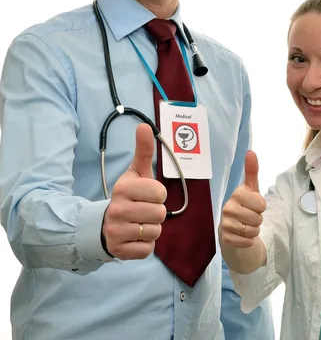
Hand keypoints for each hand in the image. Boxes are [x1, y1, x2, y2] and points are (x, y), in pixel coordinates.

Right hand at [102, 123, 166, 259]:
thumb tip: (144, 125)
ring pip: (155, 232)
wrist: (103, 225)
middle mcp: (117, 209)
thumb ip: (143, 151)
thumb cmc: (128, 196)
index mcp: (123, 188)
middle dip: (156, 213)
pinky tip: (135, 237)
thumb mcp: (135, 173)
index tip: (147, 195)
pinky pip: (147, 249)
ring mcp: (117, 231)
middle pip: (160, 213)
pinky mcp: (120, 251)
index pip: (160, 192)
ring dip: (152, 229)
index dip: (158, 195)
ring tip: (139, 223)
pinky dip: (145, 245)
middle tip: (143, 211)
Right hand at [220, 150, 265, 247]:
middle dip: (258, 219)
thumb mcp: (251, 189)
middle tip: (249, 217)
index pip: (261, 203)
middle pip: (258, 218)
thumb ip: (252, 171)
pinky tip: (241, 235)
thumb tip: (251, 152)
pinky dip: (248, 241)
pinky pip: (246, 242)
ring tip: (245, 225)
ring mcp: (225, 223)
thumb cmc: (245, 206)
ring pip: (253, 230)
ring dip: (253, 230)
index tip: (254, 205)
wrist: (233, 229)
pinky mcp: (225, 238)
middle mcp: (228, 207)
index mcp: (236, 193)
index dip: (261, 206)